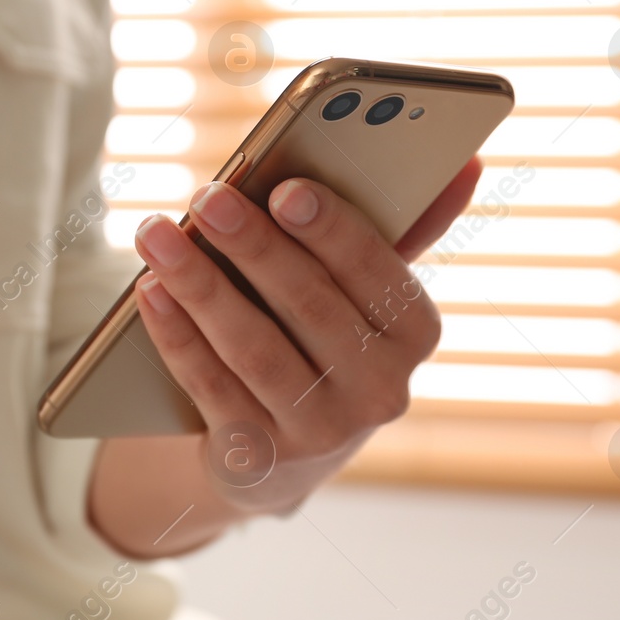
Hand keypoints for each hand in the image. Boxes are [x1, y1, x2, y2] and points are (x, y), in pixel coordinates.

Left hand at [89, 159, 480, 552]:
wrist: (284, 453)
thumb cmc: (326, 336)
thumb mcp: (365, 289)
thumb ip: (405, 225)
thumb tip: (469, 161)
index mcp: (414, 333)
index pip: (379, 275)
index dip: (332, 231)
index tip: (286, 187)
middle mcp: (379, 390)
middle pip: (310, 309)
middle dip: (254, 248)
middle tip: (208, 197)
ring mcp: (319, 431)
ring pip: (254, 351)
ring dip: (201, 286)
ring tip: (158, 234)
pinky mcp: (259, 458)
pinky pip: (211, 387)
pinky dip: (177, 335)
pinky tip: (150, 292)